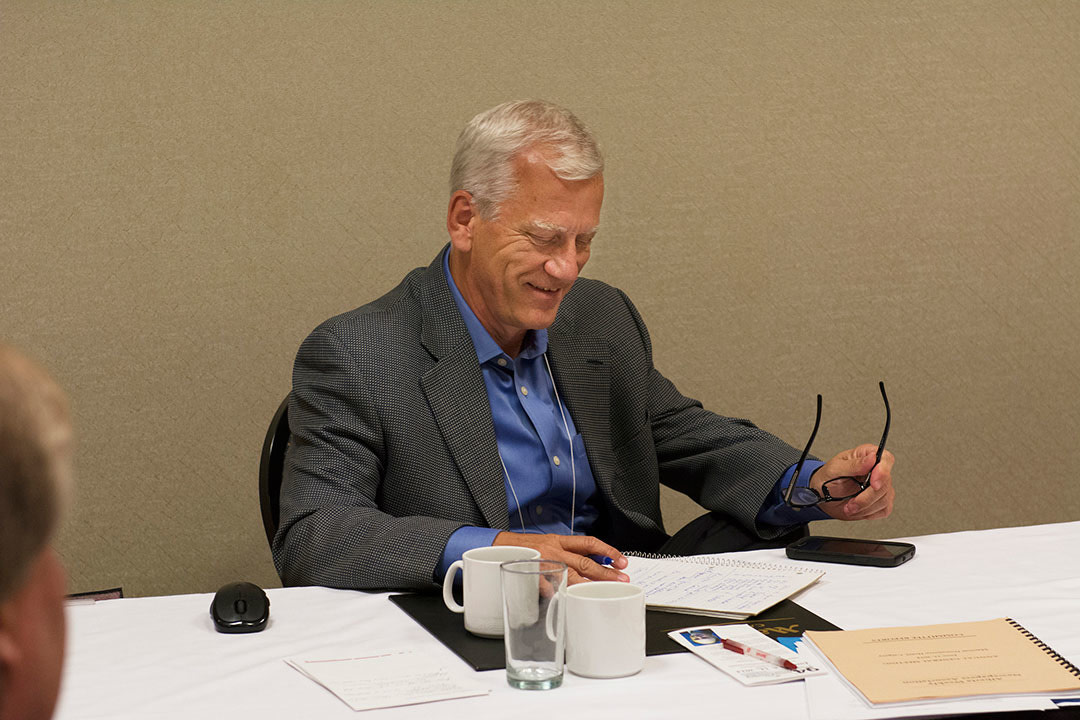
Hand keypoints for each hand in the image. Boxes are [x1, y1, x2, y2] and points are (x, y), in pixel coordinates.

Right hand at [493, 532, 628, 584]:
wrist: (498, 546)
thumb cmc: (525, 547)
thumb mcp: (548, 543)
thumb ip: (567, 552)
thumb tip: (592, 562)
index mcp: (560, 540)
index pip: (590, 543)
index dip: (608, 550)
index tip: (622, 560)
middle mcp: (554, 549)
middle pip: (586, 562)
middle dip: (606, 572)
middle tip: (622, 579)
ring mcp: (544, 562)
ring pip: (572, 575)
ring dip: (590, 585)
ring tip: (604, 592)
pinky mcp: (533, 575)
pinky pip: (550, 588)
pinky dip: (560, 594)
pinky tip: (570, 601)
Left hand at [811, 444, 894, 520]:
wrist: (822, 496)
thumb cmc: (827, 478)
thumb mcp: (835, 469)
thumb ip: (854, 464)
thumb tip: (871, 458)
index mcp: (866, 456)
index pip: (886, 459)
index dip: (883, 471)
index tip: (873, 484)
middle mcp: (875, 470)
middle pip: (885, 483)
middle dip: (867, 497)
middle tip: (852, 503)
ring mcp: (880, 486)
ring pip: (885, 498)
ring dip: (865, 507)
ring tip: (849, 507)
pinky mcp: (880, 502)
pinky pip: (883, 509)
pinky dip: (868, 513)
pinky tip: (856, 509)